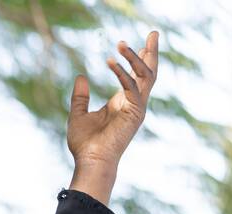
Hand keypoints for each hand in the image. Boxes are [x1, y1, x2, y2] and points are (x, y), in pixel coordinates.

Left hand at [67, 30, 159, 169]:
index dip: (137, 59)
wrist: (90, 161)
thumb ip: (81, 97)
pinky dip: (122, 73)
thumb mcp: (78, 115)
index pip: (136, 76)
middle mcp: (133, 103)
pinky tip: (111, 62)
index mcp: (123, 102)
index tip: (137, 43)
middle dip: (151, 52)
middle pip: (149, 72)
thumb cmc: (85, 144)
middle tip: (153, 33)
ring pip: (145, 75)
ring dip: (136, 57)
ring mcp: (137, 107)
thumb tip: (81, 76)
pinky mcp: (135, 112)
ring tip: (121, 43)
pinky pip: (133, 87)